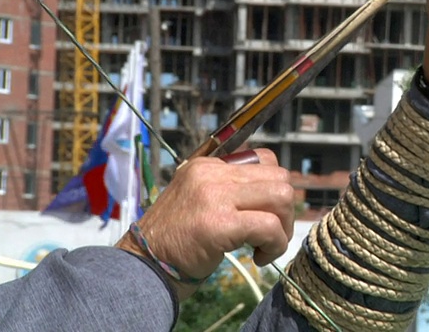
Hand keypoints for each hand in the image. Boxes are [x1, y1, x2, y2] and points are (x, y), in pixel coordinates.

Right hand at [116, 149, 294, 298]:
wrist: (143, 268)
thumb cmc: (175, 243)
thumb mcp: (199, 203)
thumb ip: (229, 192)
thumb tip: (275, 197)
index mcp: (208, 166)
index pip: (265, 160)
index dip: (276, 189)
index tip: (268, 215)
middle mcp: (211, 174)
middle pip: (279, 178)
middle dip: (286, 211)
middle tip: (270, 236)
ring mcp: (214, 196)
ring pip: (281, 197)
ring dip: (283, 228)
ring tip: (265, 247)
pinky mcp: (219, 223)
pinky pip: (269, 227)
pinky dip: (274, 246)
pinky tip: (258, 259)